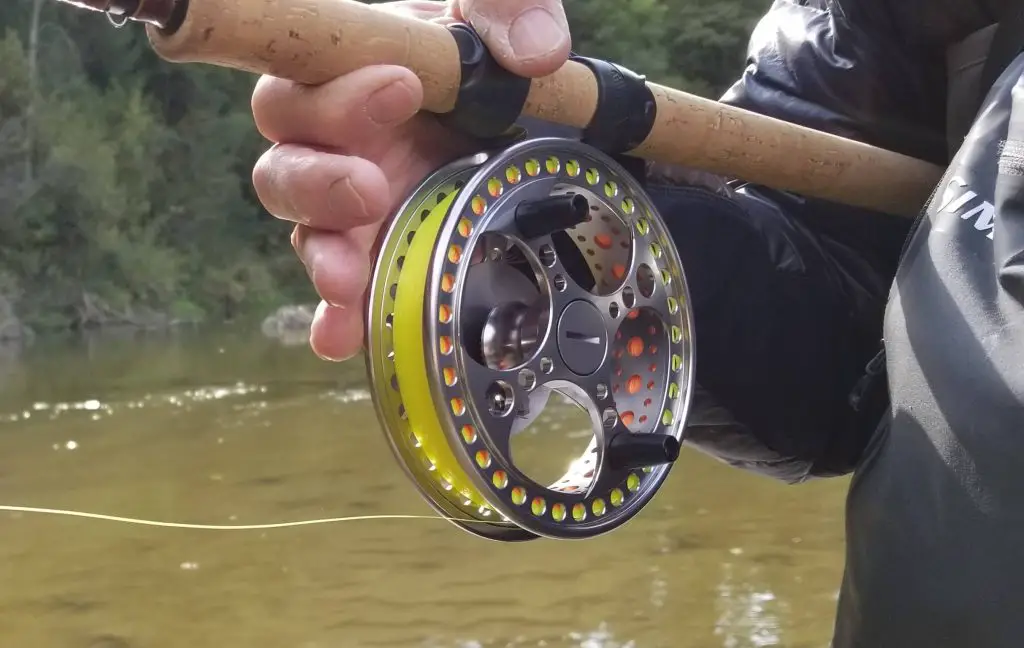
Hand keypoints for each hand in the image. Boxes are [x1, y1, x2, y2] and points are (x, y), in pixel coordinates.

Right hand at [250, 0, 570, 361]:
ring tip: (346, 274)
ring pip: (306, 227)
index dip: (338, 90)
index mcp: (352, 72)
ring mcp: (351, 202)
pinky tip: (341, 336)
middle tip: (372, 185)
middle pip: (287, 159)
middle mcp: (337, 139)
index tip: (402, 87)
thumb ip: (505, 13)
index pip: (307, 78)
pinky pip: (340, 286)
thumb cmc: (481, 51)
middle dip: (322, 178)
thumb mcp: (495, 15)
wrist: (501, 111)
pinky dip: (336, 315)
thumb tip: (539, 53)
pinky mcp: (373, 250)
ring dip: (323, 252)